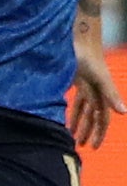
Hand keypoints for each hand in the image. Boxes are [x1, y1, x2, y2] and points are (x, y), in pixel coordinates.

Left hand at [70, 34, 124, 148]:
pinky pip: (77, 100)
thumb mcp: (99, 77)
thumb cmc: (89, 57)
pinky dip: (72, 110)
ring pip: (84, 110)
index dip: (99, 133)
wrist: (78, 39)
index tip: (93, 147)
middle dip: (88, 131)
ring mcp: (87, 86)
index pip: (103, 118)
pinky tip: (64, 118)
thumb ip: (111, 94)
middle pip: (93, 117)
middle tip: (80, 145)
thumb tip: (124, 112)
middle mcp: (97, 92)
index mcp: (103, 94)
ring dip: (79, 123)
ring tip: (71, 135)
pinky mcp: (78, 80)